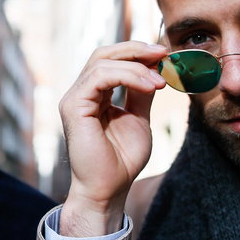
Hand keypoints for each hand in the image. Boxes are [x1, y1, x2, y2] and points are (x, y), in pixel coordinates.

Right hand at [58, 42, 166, 236]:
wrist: (109, 190)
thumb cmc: (121, 162)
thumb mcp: (139, 119)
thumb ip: (142, 94)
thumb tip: (156, 69)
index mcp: (94, 96)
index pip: (111, 61)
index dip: (137, 54)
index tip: (165, 56)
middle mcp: (81, 94)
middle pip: (103, 54)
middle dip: (136, 49)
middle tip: (164, 53)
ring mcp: (74, 99)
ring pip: (102, 62)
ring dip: (137, 66)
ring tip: (161, 80)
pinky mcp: (73, 106)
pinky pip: (100, 77)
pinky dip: (128, 76)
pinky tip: (150, 86)